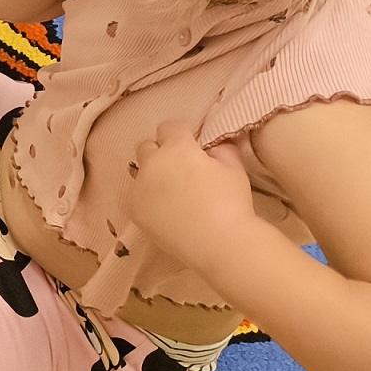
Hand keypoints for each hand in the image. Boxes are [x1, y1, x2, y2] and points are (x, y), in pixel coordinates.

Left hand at [127, 120, 259, 270]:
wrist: (220, 243)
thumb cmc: (231, 202)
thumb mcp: (234, 169)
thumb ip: (221, 149)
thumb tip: (212, 147)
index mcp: (176, 148)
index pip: (170, 127)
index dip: (182, 135)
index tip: (192, 147)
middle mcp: (152, 163)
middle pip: (147, 146)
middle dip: (161, 152)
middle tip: (181, 169)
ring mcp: (139, 187)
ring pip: (140, 173)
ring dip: (153, 177)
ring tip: (175, 195)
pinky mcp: (135, 210)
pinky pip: (137, 197)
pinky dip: (149, 200)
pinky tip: (168, 213)